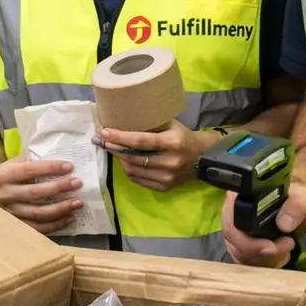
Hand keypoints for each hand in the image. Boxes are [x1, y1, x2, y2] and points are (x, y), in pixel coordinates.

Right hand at [0, 158, 84, 233]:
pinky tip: (70, 218)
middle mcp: (5, 194)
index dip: (49, 168)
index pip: (29, 170)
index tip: (69, 166)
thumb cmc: (8, 171)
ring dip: (61, 209)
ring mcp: (10, 212)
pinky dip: (55, 225)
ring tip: (78, 203)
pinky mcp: (16, 224)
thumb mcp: (14, 161)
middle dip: (58, 188)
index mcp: (3, 175)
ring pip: (38, 213)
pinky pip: (38, 228)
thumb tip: (60, 153)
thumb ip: (31, 159)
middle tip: (77, 183)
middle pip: (35, 193)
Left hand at [94, 123, 216, 192]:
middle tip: (101, 140)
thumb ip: (150, 124)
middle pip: (134, 158)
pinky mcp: (165, 187)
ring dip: (119, 160)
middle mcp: (170, 162)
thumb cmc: (183, 136)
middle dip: (114, 148)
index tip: (103, 132)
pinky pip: (139, 180)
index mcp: (173, 143)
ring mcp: (167, 177)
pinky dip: (129, 170)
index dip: (120, 137)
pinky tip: (124, 161)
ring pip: (133, 171)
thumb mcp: (170, 125)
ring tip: (112, 149)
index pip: (141, 141)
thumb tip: (121, 118)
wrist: (203, 158)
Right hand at [221, 181, 305, 267]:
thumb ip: (296, 207)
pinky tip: (280, 255)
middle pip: (232, 240)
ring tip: (286, 249)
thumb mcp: (303, 199)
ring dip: (264, 259)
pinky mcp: (242, 244)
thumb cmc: (298, 199)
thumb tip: (283, 224)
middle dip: (258, 252)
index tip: (271, 247)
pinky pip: (245, 260)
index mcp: (240, 196)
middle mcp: (232, 212)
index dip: (245, 239)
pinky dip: (264, 263)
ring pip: (238, 253)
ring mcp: (236, 230)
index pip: (230, 221)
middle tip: (284, 249)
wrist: (301, 210)